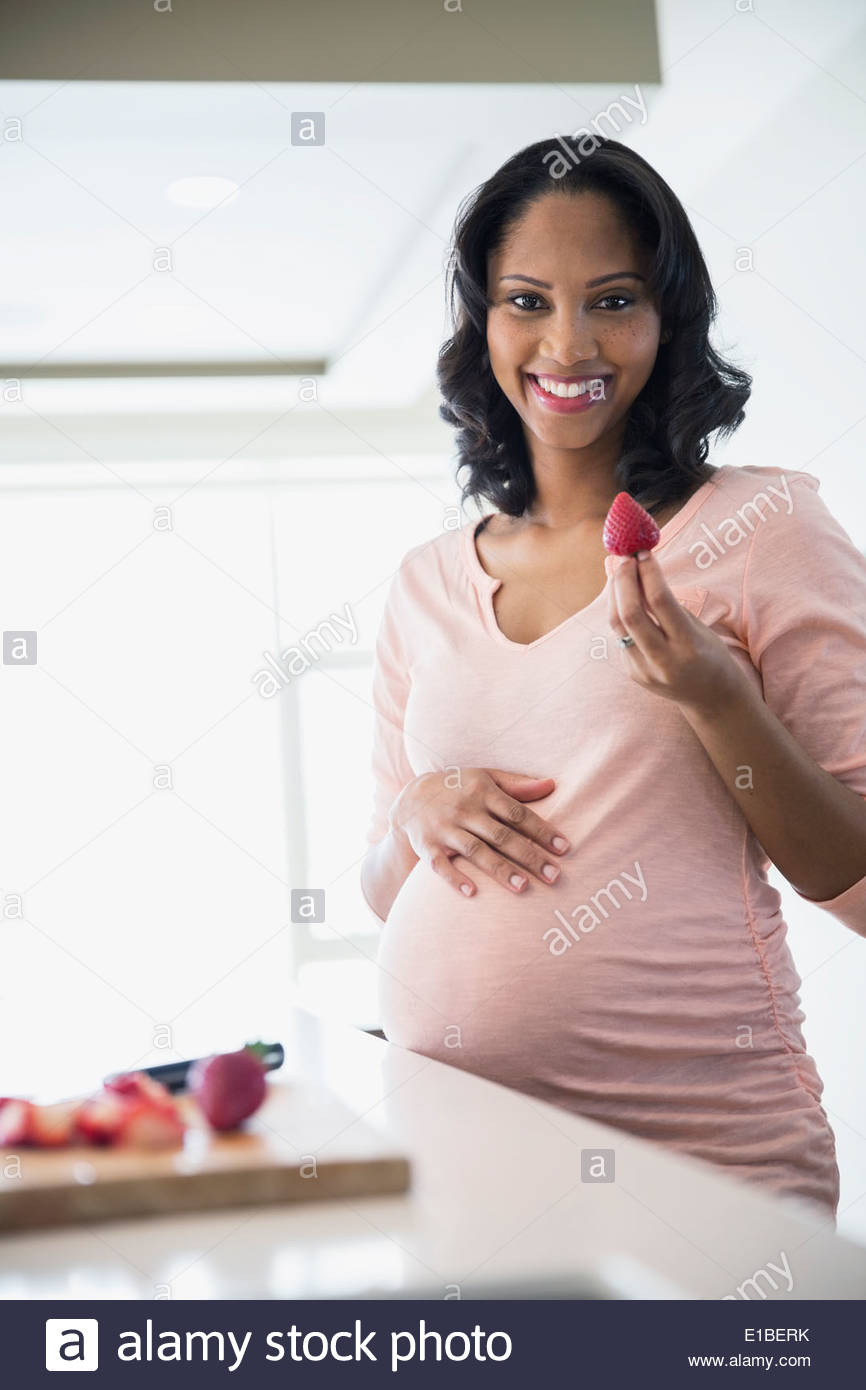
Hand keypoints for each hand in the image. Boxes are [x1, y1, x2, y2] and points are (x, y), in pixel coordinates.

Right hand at [388, 768, 569, 897]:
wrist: (410, 797)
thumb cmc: (458, 788)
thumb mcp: (485, 777)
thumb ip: (517, 785)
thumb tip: (552, 785)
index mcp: (482, 792)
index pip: (517, 813)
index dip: (541, 831)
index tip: (563, 849)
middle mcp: (464, 810)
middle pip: (501, 835)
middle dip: (529, 856)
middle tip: (554, 877)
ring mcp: (444, 829)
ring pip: (475, 851)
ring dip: (499, 869)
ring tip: (523, 887)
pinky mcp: (426, 846)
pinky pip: (439, 864)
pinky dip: (454, 878)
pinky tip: (472, 892)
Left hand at [607, 549, 744, 712]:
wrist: (711, 698)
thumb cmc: (710, 654)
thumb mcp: (698, 628)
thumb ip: (668, 605)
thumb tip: (639, 569)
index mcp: (688, 645)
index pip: (660, 601)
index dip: (648, 573)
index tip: (644, 553)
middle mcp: (664, 660)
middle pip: (630, 614)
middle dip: (624, 581)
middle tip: (625, 559)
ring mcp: (645, 671)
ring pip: (617, 626)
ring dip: (615, 595)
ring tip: (620, 573)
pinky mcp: (634, 674)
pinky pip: (621, 638)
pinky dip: (620, 613)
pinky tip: (623, 597)